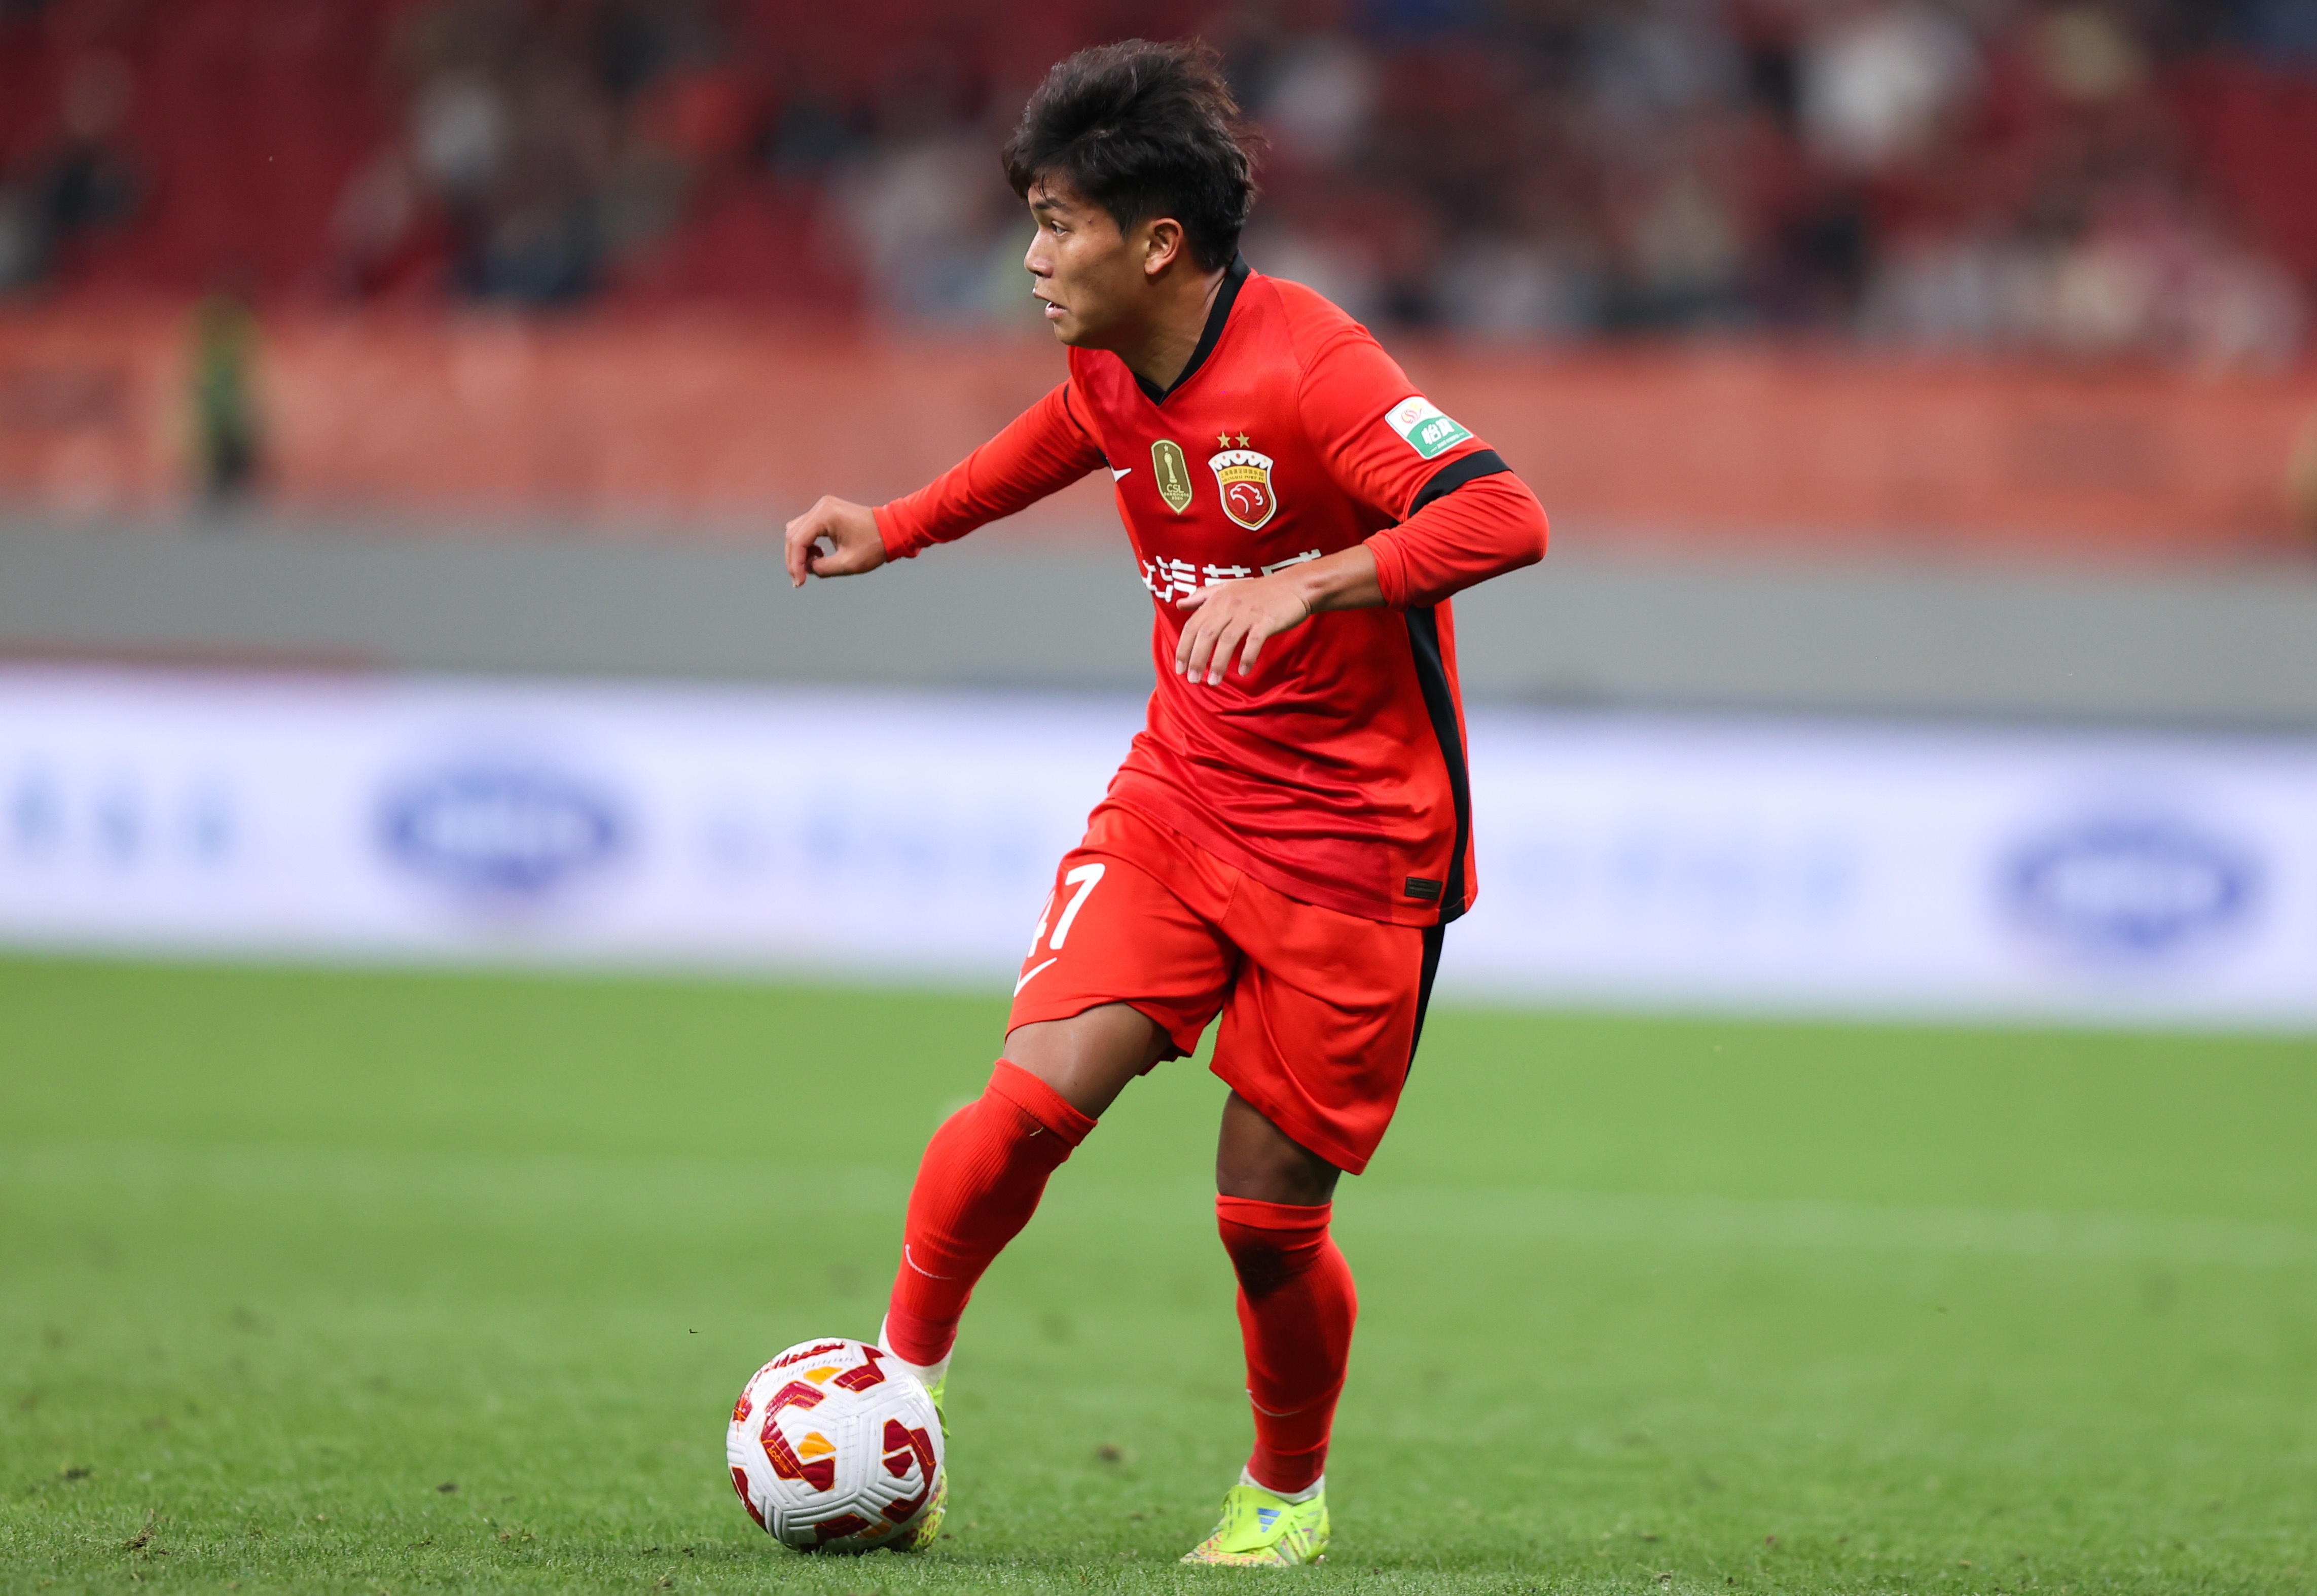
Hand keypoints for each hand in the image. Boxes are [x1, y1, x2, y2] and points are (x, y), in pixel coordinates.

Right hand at [783, 496, 885, 587]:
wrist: (893, 529)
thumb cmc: (875, 545)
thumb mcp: (848, 563)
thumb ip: (823, 568)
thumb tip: (807, 568)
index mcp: (825, 515)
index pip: (798, 540)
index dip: (795, 564)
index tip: (799, 583)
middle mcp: (821, 507)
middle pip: (793, 534)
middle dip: (794, 559)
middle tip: (799, 580)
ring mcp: (823, 507)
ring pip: (797, 531)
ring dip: (800, 551)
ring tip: (813, 566)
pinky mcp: (826, 511)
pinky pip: (807, 528)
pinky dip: (807, 543)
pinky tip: (819, 555)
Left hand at [1173, 571, 1313, 684]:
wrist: (1294, 585)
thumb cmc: (1260, 591)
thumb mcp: (1227, 588)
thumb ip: (1202, 597)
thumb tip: (1179, 604)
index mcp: (1218, 599)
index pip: (1193, 625)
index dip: (1183, 648)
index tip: (1179, 668)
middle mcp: (1230, 605)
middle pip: (1207, 634)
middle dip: (1196, 659)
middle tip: (1192, 679)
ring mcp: (1249, 612)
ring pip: (1227, 640)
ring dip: (1218, 663)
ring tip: (1213, 682)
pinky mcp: (1267, 620)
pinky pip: (1254, 642)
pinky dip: (1247, 657)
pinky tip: (1243, 672)